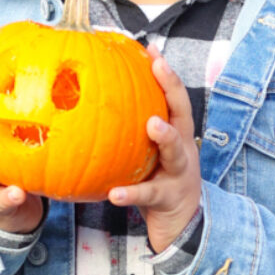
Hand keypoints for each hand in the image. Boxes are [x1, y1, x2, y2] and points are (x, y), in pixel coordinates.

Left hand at [109, 56, 201, 253]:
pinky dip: (131, 194)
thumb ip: (131, 132)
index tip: (151, 48)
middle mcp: (183, 148)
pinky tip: (114, 193)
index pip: (174, 97)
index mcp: (177, 134)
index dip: (165, 72)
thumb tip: (92, 104)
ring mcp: (179, 172)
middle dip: (173, 87)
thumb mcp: (149, 154)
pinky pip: (148, 194)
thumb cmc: (158, 181)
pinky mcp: (168, 198)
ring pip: (175, 151)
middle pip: (183, 112)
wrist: (182, 226)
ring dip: (165, 136)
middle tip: (160, 66)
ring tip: (152, 124)